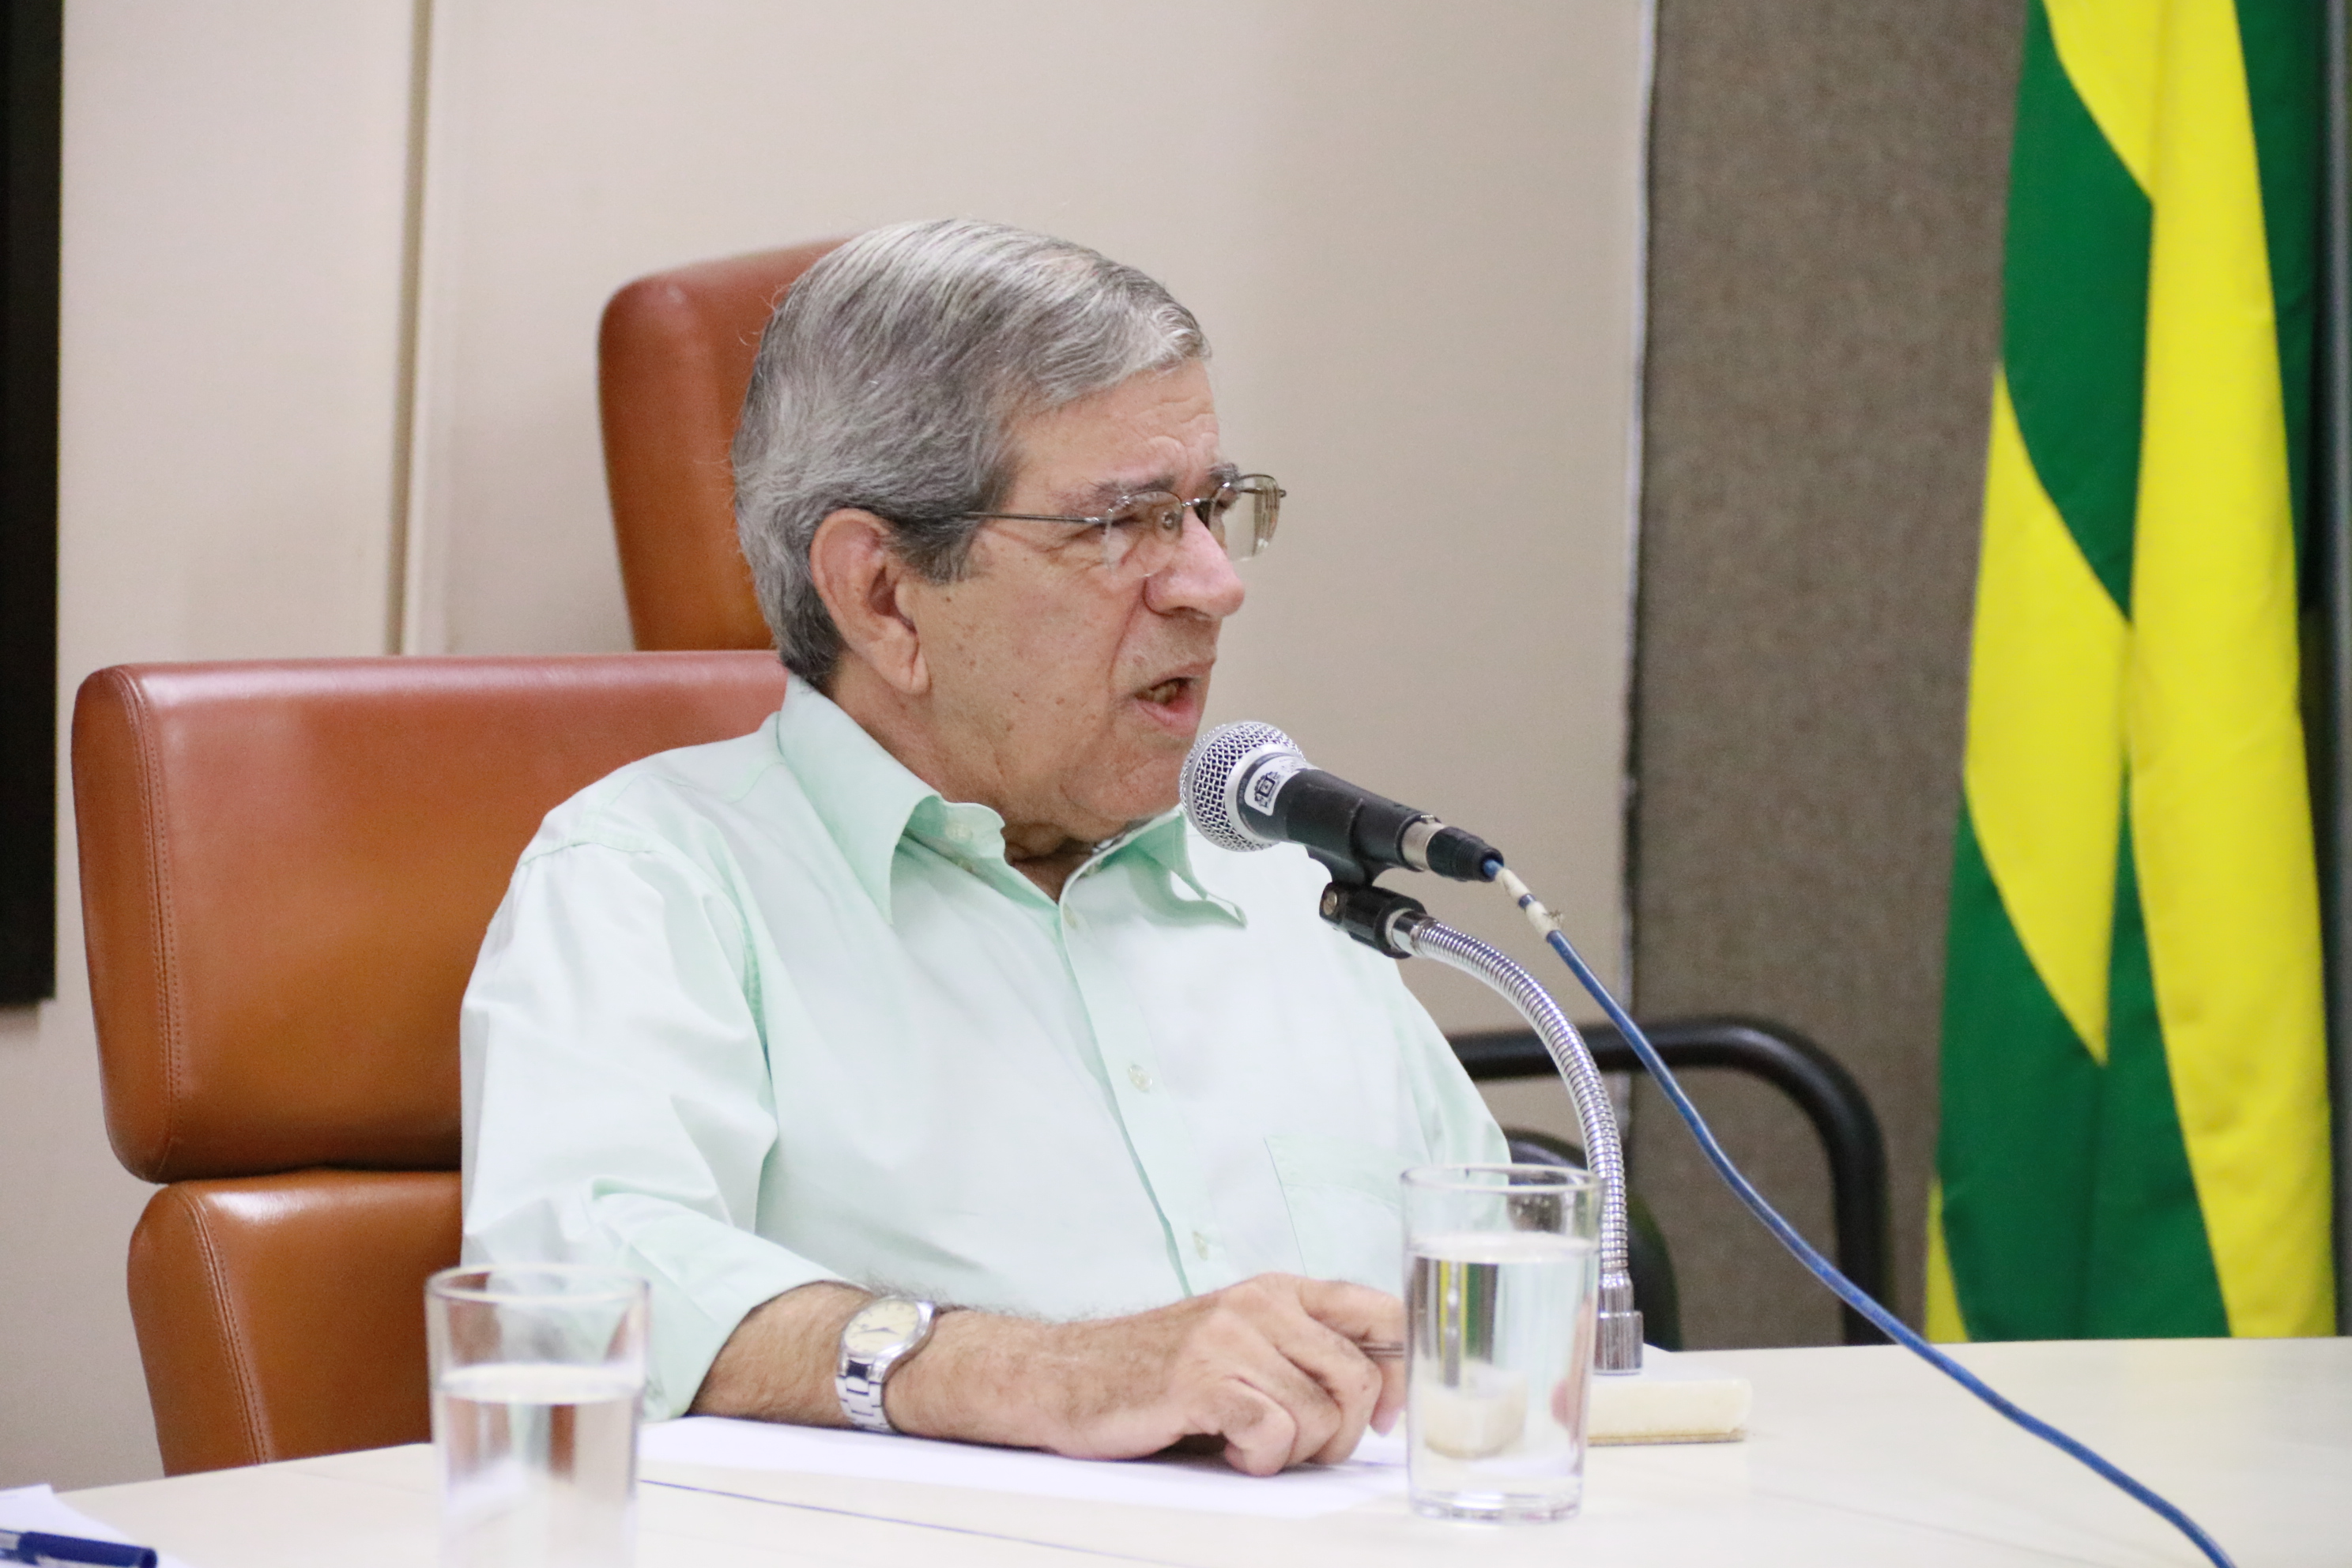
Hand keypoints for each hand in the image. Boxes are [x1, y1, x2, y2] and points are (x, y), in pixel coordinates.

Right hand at [892, 1273, 1405, 1475]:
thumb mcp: (1241, 1347)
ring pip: (1321, 1415)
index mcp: (1278, 1291)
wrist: (1062, 1377)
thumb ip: (1306, 1357)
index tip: (1387, 1413)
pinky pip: (1275, 1435)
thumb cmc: (1156, 1374)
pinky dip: (1260, 1460)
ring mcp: (1231, 1337)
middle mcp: (1261, 1303)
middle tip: (1301, 1449)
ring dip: (1295, 1452)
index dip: (1400, 1367)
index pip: (1378, 1310)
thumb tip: (1388, 1395)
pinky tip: (1229, 1451)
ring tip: (1251, 1445)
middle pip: (1359, 1377)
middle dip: (1343, 1433)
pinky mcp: (1202, 1377)